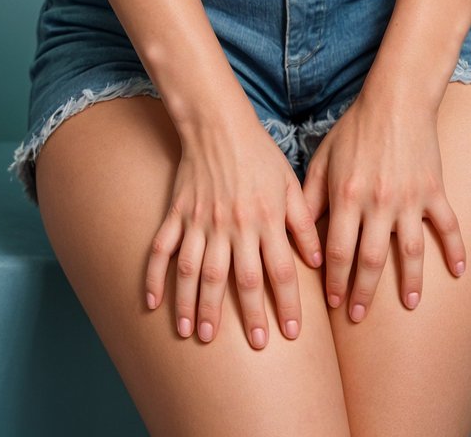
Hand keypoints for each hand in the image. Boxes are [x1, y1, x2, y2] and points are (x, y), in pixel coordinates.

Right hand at [144, 114, 323, 347]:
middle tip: (252, 346)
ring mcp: (201, 221)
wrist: (218, 123)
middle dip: (246, 317)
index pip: (279, 271)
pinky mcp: (178, 213)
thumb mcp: (290, 185)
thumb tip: (318, 261)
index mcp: (264, 219)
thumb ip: (304, 224)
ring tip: (195, 335)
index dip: (286, 304)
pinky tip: (152, 304)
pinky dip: (154, 277)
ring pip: (197, 273)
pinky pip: (162, 249)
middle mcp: (233, 225)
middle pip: (239, 279)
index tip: (289, 334)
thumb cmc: (259, 154)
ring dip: (195, 307)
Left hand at [301, 92, 466, 320]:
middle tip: (359, 316)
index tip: (333, 302)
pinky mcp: (433, 190)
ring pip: (411, 251)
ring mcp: (409, 198)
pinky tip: (459, 272)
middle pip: (371, 260)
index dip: (335, 280)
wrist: (395, 100)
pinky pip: (448, 225)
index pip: (338, 251)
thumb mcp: (322, 159)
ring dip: (409, 281)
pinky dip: (456, 249)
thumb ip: (310, 197)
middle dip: (363, 292)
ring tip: (407, 304)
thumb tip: (298, 235)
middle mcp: (378, 202)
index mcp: (347, 195)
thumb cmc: (354, 128)